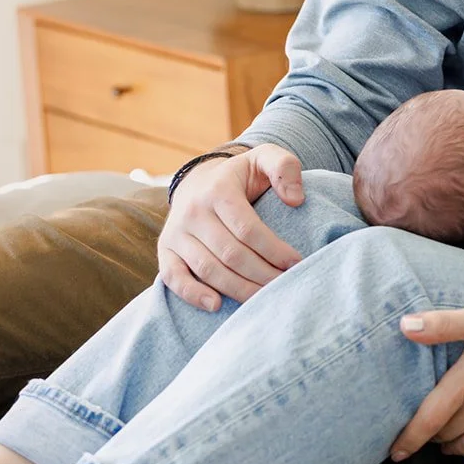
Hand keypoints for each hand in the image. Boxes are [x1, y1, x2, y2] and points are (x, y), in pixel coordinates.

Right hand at [157, 145, 305, 309]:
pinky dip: (192, 294)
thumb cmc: (242, 176)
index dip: (274, 250)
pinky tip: (216, 305)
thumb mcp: (265, 159)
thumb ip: (285, 167)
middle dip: (262, 274)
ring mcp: (176, 233)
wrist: (199, 181)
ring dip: (239, 289)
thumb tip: (295, 199)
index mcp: (218, 190)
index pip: (248, 228)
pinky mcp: (165, 250)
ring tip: (265, 300)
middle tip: (286, 286)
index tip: (297, 263)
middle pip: (231, 254)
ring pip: (208, 269)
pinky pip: (173, 277)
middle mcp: (193, 211)